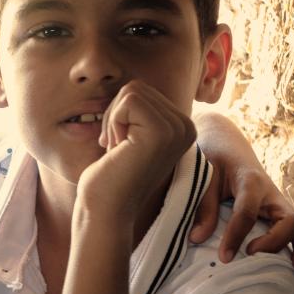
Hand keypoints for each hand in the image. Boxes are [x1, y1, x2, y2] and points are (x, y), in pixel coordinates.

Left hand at [76, 81, 196, 216]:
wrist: (106, 209)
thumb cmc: (111, 175)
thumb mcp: (131, 134)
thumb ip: (140, 112)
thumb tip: (135, 84)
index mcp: (182, 126)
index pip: (142, 90)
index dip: (120, 114)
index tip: (121, 145)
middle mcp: (186, 126)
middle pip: (137, 87)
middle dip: (115, 114)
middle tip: (118, 147)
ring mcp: (177, 129)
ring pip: (131, 91)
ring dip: (113, 120)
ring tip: (119, 149)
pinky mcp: (162, 131)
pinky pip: (127, 101)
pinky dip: (113, 122)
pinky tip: (119, 149)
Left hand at [189, 160, 293, 270]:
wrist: (229, 146)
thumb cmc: (215, 160)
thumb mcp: (205, 178)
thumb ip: (204, 207)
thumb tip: (197, 238)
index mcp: (250, 181)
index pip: (247, 211)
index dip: (236, 236)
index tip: (224, 257)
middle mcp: (271, 192)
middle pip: (289, 218)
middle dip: (275, 241)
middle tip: (251, 254)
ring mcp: (279, 201)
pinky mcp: (280, 209)